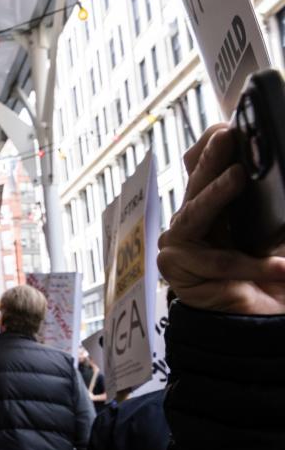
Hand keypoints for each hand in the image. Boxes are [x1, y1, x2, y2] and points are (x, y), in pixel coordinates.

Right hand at [158, 124, 284, 314]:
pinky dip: (251, 265)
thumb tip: (283, 176)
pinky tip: (281, 267)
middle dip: (211, 156)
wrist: (260, 322)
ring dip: (220, 193)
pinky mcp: (174, 265)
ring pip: (198, 212)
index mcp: (215, 206)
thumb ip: (272, 207)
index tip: (230, 128)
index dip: (212, 149)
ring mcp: (178, 240)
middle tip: (227, 135)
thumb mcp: (276, 233)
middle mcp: (193, 219)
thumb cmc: (269, 277)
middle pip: (196, 181)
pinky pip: (216, 260)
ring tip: (240, 176)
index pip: (204, 167)